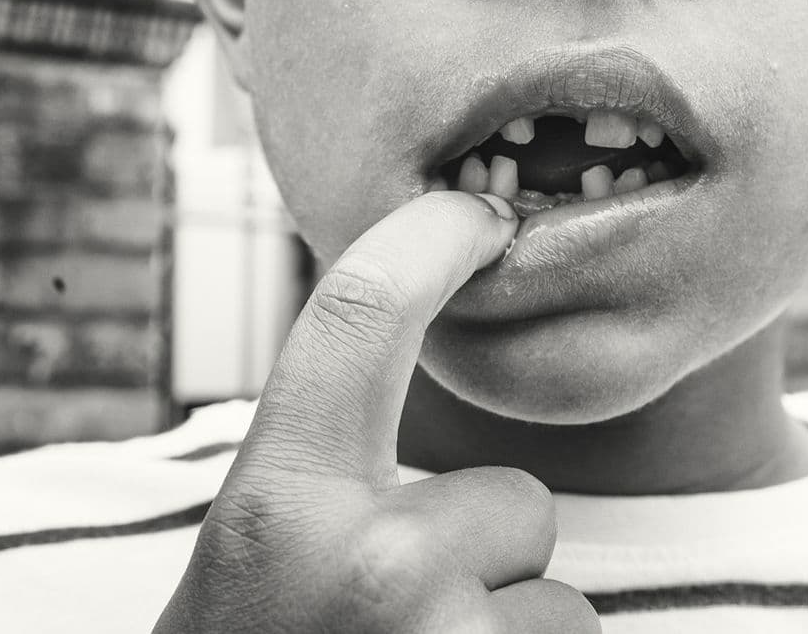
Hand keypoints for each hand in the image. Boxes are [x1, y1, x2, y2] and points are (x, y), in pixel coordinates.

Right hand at [154, 192, 599, 633]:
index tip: (480, 215)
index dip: (431, 240)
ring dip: (502, 625)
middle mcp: (375, 567)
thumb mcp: (255, 547)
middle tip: (398, 617)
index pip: (364, 313)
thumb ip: (322, 461)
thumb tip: (404, 358)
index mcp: (281, 506)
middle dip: (485, 551)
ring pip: (552, 590)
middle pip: (517, 501)